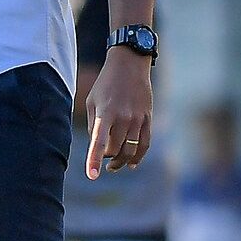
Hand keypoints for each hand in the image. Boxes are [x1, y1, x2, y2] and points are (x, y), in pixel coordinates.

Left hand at [84, 50, 152, 178]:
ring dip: (121, 162)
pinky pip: (144, 144)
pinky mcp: (148, 119)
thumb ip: (94, 124)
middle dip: (106, 157)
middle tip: (102, 156)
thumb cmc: (105, 84)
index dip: (94, 160)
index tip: (92, 176)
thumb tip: (98, 146)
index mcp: (105, 113)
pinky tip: (132, 164)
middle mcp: (123, 118)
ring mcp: (138, 119)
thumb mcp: (92, 101)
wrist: (130, 65)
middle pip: (115, 150)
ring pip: (130, 150)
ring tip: (113, 166)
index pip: (99, 142)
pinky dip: (138, 156)